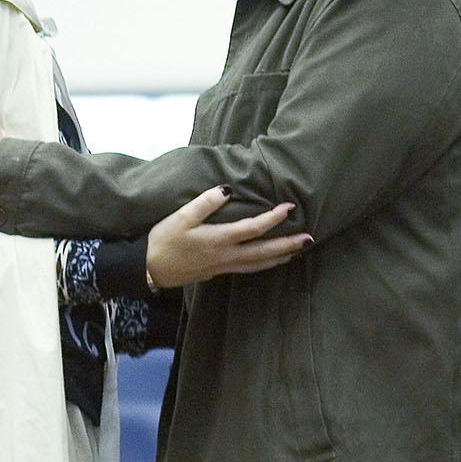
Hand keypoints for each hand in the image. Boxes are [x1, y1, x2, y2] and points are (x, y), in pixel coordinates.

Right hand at [146, 186, 309, 287]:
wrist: (151, 270)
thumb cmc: (164, 240)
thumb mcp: (181, 217)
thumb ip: (204, 203)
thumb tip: (226, 190)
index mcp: (219, 240)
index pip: (253, 229)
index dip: (274, 218)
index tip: (290, 207)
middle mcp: (226, 256)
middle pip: (264, 252)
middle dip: (288, 245)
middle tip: (309, 238)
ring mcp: (224, 266)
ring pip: (259, 264)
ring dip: (281, 257)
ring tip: (298, 250)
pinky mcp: (219, 271)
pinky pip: (250, 268)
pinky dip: (266, 264)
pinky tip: (272, 260)